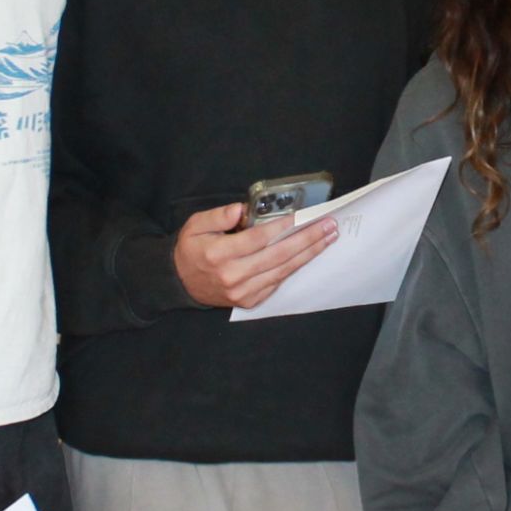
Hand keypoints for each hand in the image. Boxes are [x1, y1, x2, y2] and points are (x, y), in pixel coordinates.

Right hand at [172, 201, 337, 307]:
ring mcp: (243, 291)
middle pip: (278, 255)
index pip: (259, 239)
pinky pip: (277, 283)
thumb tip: (241, 210)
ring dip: (308, 254)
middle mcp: (233, 275)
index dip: (283, 227)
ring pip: (283, 271)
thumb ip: (218, 216)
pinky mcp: (249, 301)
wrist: (181, 282)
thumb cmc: (191, 249)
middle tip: (329, 226)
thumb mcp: (195, 225)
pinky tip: (309, 254)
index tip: (304, 216)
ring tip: (327, 238)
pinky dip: (294, 268)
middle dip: (307, 239)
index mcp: (219, 254)